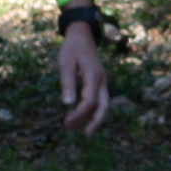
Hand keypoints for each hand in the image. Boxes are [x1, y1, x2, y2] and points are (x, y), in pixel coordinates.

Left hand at [59, 19, 108, 134]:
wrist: (82, 35)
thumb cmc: (72, 48)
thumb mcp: (65, 62)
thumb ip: (67, 82)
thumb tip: (67, 104)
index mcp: (93, 75)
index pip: (89, 101)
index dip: (79, 114)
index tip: (66, 121)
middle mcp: (101, 80)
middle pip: (103, 106)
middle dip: (94, 122)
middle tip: (82, 135)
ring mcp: (102, 81)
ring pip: (104, 105)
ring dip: (95, 119)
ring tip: (84, 132)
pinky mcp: (99, 82)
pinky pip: (101, 100)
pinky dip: (94, 111)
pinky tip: (85, 119)